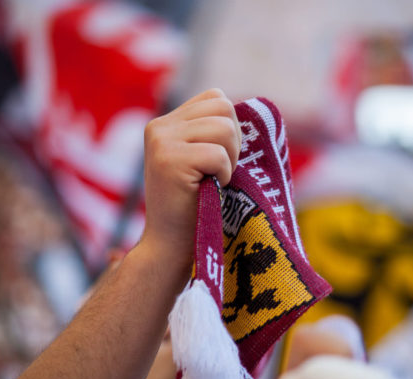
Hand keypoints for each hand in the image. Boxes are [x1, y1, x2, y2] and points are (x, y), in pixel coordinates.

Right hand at [141, 88, 240, 262]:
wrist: (171, 246)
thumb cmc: (196, 206)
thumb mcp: (200, 161)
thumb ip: (212, 132)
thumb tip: (253, 110)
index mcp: (166, 124)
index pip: (216, 98)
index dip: (230, 127)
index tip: (221, 158)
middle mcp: (159, 127)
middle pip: (224, 107)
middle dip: (234, 142)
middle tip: (220, 172)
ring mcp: (161, 142)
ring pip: (224, 128)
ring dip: (230, 159)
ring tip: (214, 180)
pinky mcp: (169, 160)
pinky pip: (218, 154)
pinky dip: (224, 174)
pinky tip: (211, 189)